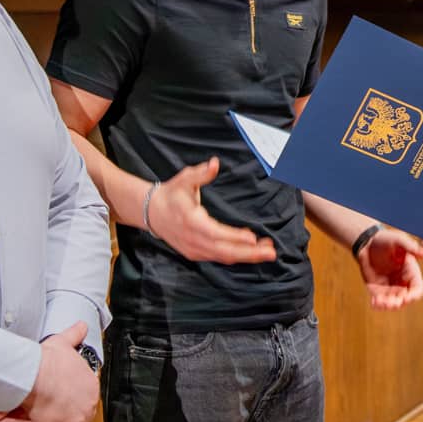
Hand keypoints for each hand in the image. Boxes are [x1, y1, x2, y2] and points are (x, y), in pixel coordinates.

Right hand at [0, 324, 97, 421]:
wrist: (34, 377)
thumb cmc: (47, 363)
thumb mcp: (63, 343)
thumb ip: (73, 335)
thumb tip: (81, 326)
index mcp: (90, 387)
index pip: (80, 401)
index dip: (63, 402)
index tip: (52, 400)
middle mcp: (88, 407)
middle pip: (70, 419)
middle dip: (53, 417)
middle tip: (38, 410)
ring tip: (31, 417)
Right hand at [147, 158, 277, 263]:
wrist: (152, 212)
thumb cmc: (171, 195)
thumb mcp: (184, 179)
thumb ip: (201, 173)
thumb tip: (214, 163)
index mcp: (190, 220)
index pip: (214, 233)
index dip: (234, 237)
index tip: (252, 237)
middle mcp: (192, 239)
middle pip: (223, 251)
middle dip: (248, 253)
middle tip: (270, 252)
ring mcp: (194, 249)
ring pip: (223, 256)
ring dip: (246, 256)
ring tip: (267, 252)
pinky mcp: (196, 253)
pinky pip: (219, 257)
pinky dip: (236, 255)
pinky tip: (251, 251)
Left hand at [356, 228, 422, 309]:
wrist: (367, 242)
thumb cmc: (385, 239)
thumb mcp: (398, 239)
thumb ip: (410, 246)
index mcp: (411, 272)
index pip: (417, 289)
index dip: (413, 296)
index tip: (405, 298)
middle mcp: (402, 282)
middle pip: (404, 300)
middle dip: (397, 303)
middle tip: (388, 302)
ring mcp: (390, 287)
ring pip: (392, 303)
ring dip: (387, 306)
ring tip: (379, 301)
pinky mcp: (378, 289)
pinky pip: (380, 301)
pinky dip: (378, 304)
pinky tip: (373, 303)